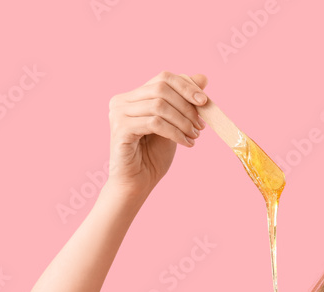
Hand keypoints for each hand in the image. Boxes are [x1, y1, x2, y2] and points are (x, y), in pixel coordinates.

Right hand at [106, 71, 208, 196]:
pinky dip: (175, 132)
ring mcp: (118, 114)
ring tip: (194, 136)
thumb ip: (184, 102)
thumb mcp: (174, 124)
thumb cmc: (153, 154)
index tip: (204, 101)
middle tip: (200, 125)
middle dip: (187, 106)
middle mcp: (121, 101)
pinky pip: (155, 123)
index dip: (186, 86)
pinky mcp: (121, 129)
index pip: (163, 78)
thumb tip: (203, 77)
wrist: (138, 182)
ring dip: (183, 122)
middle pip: (161, 88)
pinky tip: (186, 143)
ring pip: (159, 106)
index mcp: (133, 96)